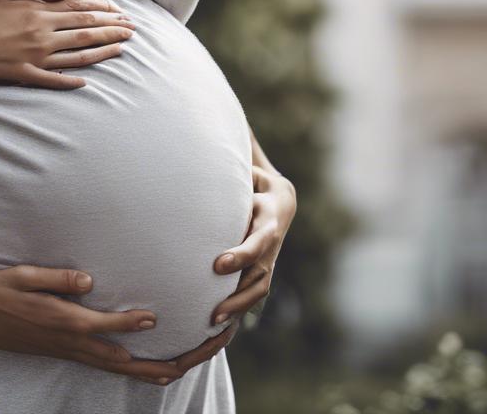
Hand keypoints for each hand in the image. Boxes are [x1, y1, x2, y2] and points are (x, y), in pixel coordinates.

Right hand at [0, 0, 135, 89]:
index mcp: (38, 12)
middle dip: (112, 30)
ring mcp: (34, 58)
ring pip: (77, 55)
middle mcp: (42, 35)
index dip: (104, 11)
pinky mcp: (23, 75)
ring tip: (122, 49)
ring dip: (102, 52)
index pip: (80, 10)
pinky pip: (53, 80)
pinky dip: (71, 81)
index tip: (121, 12)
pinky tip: (86, 82)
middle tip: (133, 30)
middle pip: (85, 31)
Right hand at [0, 263, 234, 385]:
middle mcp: (70, 343)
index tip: (158, 315)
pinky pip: (104, 367)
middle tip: (195, 349)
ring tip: (187, 365)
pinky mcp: (63, 353)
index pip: (105, 327)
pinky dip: (131, 369)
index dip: (133, 322)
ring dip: (153, 368)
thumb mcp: (25, 275)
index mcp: (63, 322)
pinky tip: (145, 365)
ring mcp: (67, 352)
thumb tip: (90, 281)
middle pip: (123, 360)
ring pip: (118, 369)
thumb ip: (58, 279)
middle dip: (163, 357)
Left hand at [209, 166, 297, 326]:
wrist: (282, 200)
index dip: (241, 255)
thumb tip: (204, 165)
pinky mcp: (263, 270)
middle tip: (213, 310)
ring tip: (212, 321)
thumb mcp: (251, 175)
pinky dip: (239, 308)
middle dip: (238, 295)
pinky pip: (254, 294)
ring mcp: (270, 260)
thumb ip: (234, 176)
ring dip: (237, 307)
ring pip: (258, 290)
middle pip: (259, 275)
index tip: (218, 265)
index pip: (257, 242)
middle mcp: (271, 245)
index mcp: (269, 220)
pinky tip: (219, 321)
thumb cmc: (256, 183)